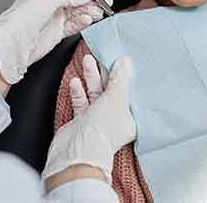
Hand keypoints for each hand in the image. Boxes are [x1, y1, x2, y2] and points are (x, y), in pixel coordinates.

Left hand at [0, 0, 111, 83]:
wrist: (12, 46)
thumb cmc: (21, 19)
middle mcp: (49, 3)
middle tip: (104, 0)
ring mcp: (53, 18)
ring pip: (78, 11)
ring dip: (90, 10)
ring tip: (100, 11)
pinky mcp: (57, 33)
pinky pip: (74, 25)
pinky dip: (83, 22)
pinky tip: (88, 20)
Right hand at [42, 55, 135, 188]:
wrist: (76, 151)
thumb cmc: (102, 127)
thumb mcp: (116, 97)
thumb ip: (119, 78)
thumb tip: (125, 60)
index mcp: (130, 117)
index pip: (130, 92)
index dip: (125, 76)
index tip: (121, 59)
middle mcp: (115, 119)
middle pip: (111, 90)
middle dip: (105, 73)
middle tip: (101, 55)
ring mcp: (97, 120)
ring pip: (95, 93)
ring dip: (91, 77)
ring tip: (88, 60)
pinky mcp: (82, 121)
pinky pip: (82, 102)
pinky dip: (79, 91)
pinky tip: (76, 81)